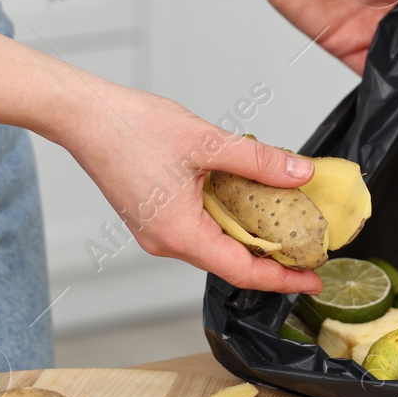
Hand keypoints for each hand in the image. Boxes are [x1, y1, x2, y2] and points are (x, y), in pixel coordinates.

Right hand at [55, 81, 323, 294]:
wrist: (84, 117)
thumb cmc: (130, 128)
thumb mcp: (207, 142)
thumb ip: (258, 161)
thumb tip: (300, 174)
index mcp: (179, 233)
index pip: (241, 270)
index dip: (282, 279)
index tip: (312, 278)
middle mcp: (165, 241)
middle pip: (229, 262)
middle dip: (272, 259)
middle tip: (308, 248)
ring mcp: (156, 231)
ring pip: (214, 245)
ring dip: (249, 237)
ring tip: (284, 224)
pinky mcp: (152, 218)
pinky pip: (197, 229)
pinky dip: (227, 221)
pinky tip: (246, 201)